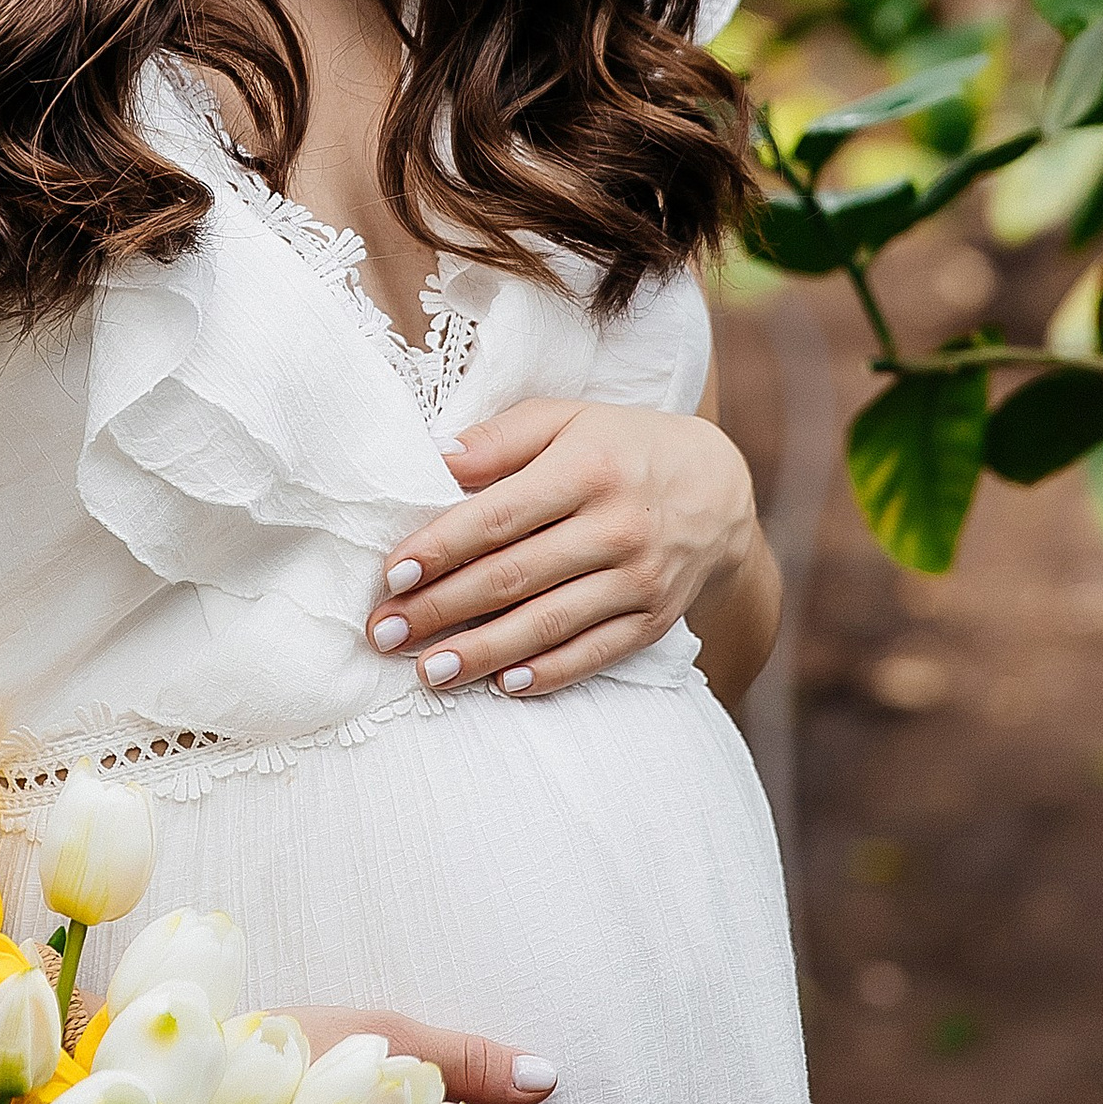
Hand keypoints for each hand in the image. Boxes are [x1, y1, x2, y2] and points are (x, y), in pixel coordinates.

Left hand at [367, 398, 758, 698]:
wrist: (718, 489)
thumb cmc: (620, 447)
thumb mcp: (567, 419)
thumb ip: (501, 438)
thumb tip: (434, 460)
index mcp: (588, 468)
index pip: (500, 516)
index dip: (442, 547)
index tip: (393, 574)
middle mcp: (618, 527)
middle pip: (514, 577)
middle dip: (442, 609)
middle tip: (384, 633)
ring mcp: (641, 579)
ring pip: (549, 624)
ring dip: (483, 653)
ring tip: (428, 672)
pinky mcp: (655, 619)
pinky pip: (595, 654)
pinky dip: (549, 673)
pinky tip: (502, 685)